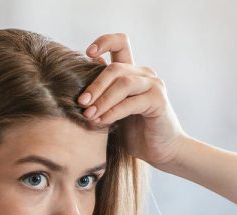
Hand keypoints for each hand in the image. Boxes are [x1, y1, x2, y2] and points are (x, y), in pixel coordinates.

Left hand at [79, 33, 185, 165]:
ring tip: (89, 115)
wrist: (160, 150)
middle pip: (115, 68)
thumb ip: (100, 95)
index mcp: (131, 71)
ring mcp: (153, 85)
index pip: (120, 43)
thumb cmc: (133, 131)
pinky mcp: (159, 100)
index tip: (88, 53)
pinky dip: (113, 112)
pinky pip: (131, 102)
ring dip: (102, 99)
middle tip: (81, 103)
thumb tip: (75, 85)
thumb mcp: (111, 110)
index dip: (104, 42)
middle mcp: (144, 74)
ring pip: (123, 83)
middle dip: (94, 85)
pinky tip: (102, 121)